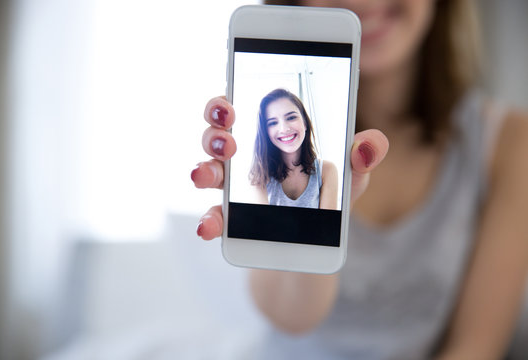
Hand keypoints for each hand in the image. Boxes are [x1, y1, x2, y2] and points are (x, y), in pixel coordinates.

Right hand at [191, 96, 388, 239]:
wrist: (315, 247)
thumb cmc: (326, 203)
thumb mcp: (348, 180)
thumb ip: (359, 160)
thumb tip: (370, 144)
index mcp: (267, 141)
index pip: (238, 113)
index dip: (224, 104)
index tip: (230, 107)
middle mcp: (244, 161)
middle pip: (216, 136)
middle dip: (215, 132)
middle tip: (228, 140)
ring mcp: (235, 191)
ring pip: (209, 171)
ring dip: (205, 170)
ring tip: (209, 175)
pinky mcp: (233, 221)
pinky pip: (216, 217)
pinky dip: (210, 220)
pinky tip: (211, 226)